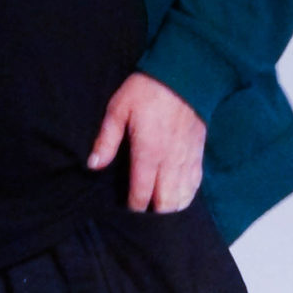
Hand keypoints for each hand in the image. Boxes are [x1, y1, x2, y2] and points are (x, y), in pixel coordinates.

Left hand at [88, 71, 205, 212]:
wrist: (185, 76)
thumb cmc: (146, 91)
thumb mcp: (118, 111)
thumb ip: (106, 140)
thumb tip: (93, 165)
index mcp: (148, 152)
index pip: (142, 192)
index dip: (134, 206)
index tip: (125, 210)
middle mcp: (170, 161)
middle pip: (166, 201)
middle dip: (154, 213)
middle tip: (142, 216)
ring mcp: (187, 158)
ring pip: (183, 195)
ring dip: (172, 207)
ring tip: (159, 212)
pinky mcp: (198, 153)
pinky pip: (196, 182)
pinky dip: (188, 194)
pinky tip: (179, 199)